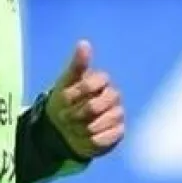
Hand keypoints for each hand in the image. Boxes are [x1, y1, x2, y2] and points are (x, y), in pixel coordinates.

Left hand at [45, 40, 124, 158]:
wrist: (63, 128)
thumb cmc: (64, 102)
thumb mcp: (65, 82)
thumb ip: (77, 64)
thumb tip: (84, 43)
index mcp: (101, 80)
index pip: (92, 84)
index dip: (76, 94)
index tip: (64, 99)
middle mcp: (113, 96)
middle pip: (97, 105)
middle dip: (78, 113)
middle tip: (66, 117)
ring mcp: (117, 113)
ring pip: (103, 122)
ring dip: (83, 128)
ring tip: (74, 127)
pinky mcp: (118, 132)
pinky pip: (108, 137)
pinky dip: (93, 139)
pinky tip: (85, 136)